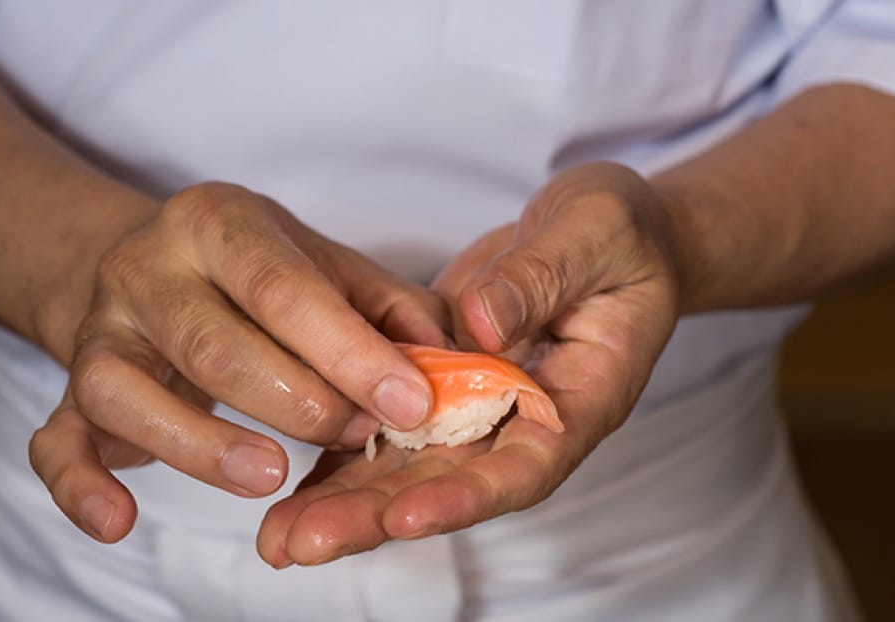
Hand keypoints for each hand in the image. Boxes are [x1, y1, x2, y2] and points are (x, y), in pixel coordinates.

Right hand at [28, 182, 449, 542]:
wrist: (148, 261)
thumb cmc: (256, 272)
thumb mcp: (324, 263)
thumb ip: (388, 306)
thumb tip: (453, 359)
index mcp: (218, 223)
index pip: (285, 288)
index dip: (351, 351)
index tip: (411, 405)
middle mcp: (147, 268)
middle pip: (213, 343)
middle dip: (296, 401)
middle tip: (358, 439)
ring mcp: (100, 330)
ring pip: (127, 390)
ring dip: (202, 444)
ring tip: (272, 476)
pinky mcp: (70, 388)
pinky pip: (55, 440)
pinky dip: (79, 485)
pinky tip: (117, 524)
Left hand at [257, 163, 680, 566]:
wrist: (603, 236)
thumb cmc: (616, 233)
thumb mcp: (593, 233)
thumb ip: (541, 277)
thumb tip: (480, 326)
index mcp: (580, 398)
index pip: (526, 464)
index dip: (467, 497)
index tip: (405, 519)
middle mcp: (523, 421)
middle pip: (450, 484)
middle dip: (376, 518)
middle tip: (300, 543)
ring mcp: (477, 409)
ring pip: (410, 470)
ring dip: (345, 505)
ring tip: (277, 537)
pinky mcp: (439, 388)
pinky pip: (388, 430)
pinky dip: (341, 460)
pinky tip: (292, 490)